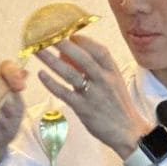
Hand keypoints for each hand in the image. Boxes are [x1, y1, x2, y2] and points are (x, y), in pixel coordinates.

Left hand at [34, 34, 152, 158]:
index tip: (69, 33)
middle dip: (64, 44)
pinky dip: (52, 83)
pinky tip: (41, 75)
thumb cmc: (118, 106)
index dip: (83, 40)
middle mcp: (104, 80)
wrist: (129, 132)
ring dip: (52, 61)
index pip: (99, 51)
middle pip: (83, 58)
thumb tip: (68, 55)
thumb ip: (94, 69)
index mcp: (113, 72)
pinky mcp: (84, 109)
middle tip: (47, 35)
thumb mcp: (113, 83)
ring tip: (38, 51)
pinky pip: (64, 93)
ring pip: (70, 74)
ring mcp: (94, 95)